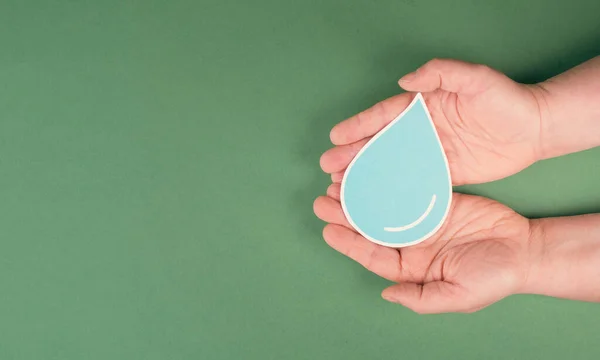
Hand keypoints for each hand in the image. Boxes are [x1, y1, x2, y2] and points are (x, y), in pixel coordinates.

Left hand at [314, 186, 531, 313]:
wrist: (524, 250)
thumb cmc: (493, 277)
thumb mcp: (458, 296)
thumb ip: (422, 298)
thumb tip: (387, 294)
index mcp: (411, 267)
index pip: (372, 255)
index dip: (349, 242)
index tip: (327, 229)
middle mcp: (411, 243)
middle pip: (371, 228)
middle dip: (346, 214)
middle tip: (324, 198)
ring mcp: (421, 220)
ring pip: (383, 206)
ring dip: (361, 195)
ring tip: (339, 182)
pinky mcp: (434, 200)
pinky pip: (406, 190)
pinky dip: (387, 182)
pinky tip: (372, 171)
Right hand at [320, 58, 545, 184]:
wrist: (535, 129)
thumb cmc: (505, 100)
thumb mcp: (476, 78)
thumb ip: (442, 73)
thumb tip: (405, 81)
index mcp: (424, 106)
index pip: (385, 116)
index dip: (359, 126)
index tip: (335, 137)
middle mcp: (421, 130)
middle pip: (380, 142)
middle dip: (353, 154)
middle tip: (329, 167)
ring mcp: (431, 152)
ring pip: (391, 164)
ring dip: (367, 173)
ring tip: (343, 185)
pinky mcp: (444, 172)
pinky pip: (413, 181)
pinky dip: (393, 189)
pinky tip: (376, 198)